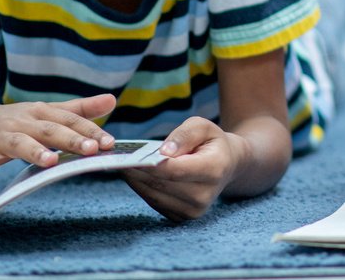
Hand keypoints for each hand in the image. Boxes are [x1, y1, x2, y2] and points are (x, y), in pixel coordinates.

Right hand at [0, 94, 116, 187]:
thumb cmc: (17, 121)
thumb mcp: (46, 112)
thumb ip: (79, 109)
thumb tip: (112, 100)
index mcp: (41, 112)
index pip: (69, 120)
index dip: (89, 131)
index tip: (109, 143)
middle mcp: (21, 122)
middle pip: (48, 130)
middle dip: (70, 139)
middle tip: (90, 150)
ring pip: (18, 143)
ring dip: (34, 151)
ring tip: (50, 162)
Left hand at [122, 117, 242, 221]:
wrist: (227, 165)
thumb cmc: (211, 141)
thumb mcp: (203, 126)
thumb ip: (184, 134)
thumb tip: (162, 152)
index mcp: (214, 169)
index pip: (176, 170)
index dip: (151, 164)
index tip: (129, 155)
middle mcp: (205, 195)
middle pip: (161, 184)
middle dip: (137, 171)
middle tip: (117, 158)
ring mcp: (194, 210)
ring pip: (154, 195)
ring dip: (135, 181)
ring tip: (121, 165)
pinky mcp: (183, 217)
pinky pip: (155, 202)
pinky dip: (142, 188)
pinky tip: (134, 175)